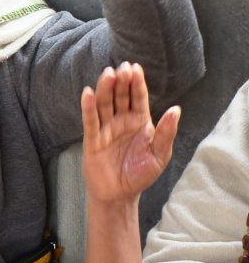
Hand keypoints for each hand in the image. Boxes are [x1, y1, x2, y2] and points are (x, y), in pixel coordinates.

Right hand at [81, 61, 179, 204]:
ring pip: (104, 104)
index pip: (138, 98)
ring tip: (108, 74)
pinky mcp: (93, 139)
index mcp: (139, 122)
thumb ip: (166, 132)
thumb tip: (175, 109)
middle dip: (121, 82)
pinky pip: (90, 121)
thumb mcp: (160, 155)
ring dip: (105, 89)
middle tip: (122, 67)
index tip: (135, 68)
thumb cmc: (140, 174)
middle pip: (120, 97)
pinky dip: (88, 107)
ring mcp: (106, 129)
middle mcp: (121, 122)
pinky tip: (87, 93)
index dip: (137, 83)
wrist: (120, 195)